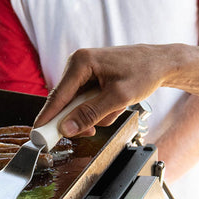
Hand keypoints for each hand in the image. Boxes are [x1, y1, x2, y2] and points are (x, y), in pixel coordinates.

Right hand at [36, 44, 177, 138]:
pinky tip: (116, 103)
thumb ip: (90, 114)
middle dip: (83, 118)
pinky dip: (101, 108)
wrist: (160, 63)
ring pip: (79, 105)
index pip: (57, 96)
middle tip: (93, 130)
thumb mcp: (118, 97)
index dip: (47, 118)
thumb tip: (66, 128)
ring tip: (117, 106)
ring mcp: (84, 71)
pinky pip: (88, 102)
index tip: (38, 136)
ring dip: (97, 114)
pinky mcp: (91, 78)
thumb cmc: (144, 72)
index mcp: (81, 62)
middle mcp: (78, 64)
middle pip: (66, 103)